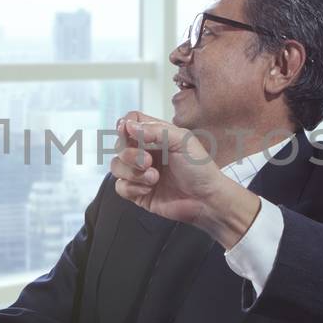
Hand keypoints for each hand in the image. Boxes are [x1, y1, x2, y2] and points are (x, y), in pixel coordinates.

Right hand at [110, 112, 258, 246]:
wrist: (206, 199)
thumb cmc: (200, 168)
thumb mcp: (182, 140)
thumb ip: (154, 130)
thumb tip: (128, 125)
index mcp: (156, 136)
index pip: (130, 123)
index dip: (125, 126)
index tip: (128, 132)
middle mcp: (145, 152)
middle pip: (119, 145)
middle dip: (130, 154)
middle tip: (149, 161)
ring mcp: (140, 173)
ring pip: (116, 166)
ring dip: (133, 172)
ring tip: (154, 178)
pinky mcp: (138, 193)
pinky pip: (120, 187)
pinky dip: (133, 188)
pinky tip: (149, 189)